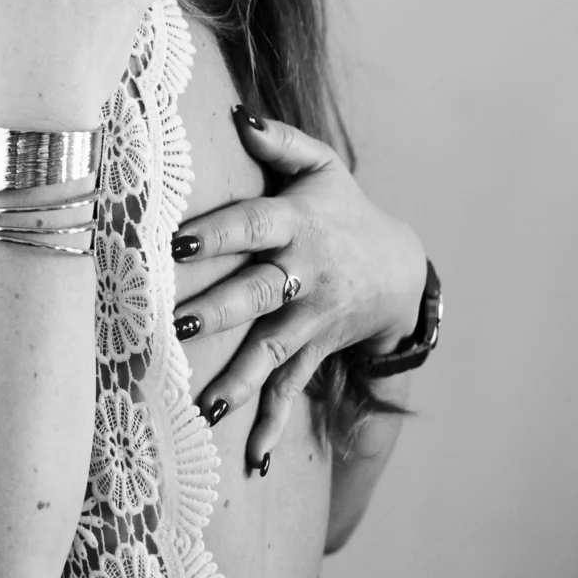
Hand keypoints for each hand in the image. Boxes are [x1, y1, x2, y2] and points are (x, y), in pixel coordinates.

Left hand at [171, 110, 426, 468]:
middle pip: (257, 293)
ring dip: (238, 381)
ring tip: (205, 408)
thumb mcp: (320, 167)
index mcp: (297, 225)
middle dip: (220, 309)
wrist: (401, 271)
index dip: (218, 232)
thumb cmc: (341, 209)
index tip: (176, 239)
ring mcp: (309, 321)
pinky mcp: (312, 354)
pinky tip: (250, 462)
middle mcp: (303, 276)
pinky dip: (272, 428)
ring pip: (270, 353)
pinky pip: (291, 393)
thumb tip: (236, 115)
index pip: (252, 225)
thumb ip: (278, 141)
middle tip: (180, 324)